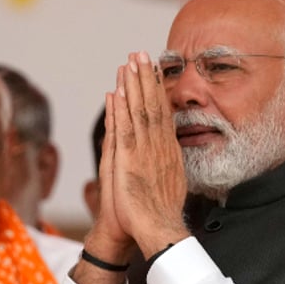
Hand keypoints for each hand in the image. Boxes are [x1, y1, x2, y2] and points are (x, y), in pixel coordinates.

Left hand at [111, 51, 189, 257]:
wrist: (158, 230)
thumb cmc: (160, 214)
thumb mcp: (169, 183)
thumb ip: (166, 164)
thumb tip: (167, 153)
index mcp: (168, 152)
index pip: (162, 114)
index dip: (157, 90)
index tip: (154, 70)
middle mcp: (158, 147)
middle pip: (152, 106)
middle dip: (147, 78)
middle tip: (141, 53)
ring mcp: (144, 152)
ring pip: (139, 112)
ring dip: (134, 86)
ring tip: (129, 62)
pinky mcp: (130, 161)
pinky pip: (125, 129)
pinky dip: (120, 110)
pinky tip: (116, 93)